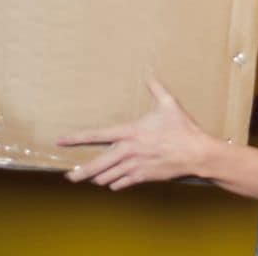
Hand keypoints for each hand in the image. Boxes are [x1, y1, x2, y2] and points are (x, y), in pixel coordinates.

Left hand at [55, 75, 217, 190]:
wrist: (196, 154)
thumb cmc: (183, 128)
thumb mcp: (169, 104)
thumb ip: (156, 89)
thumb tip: (149, 73)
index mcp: (130, 132)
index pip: (97, 135)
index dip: (76, 138)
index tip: (61, 141)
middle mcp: (129, 150)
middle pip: (97, 164)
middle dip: (80, 172)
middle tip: (69, 176)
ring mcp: (135, 166)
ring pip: (107, 177)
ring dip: (98, 178)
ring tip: (90, 178)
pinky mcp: (143, 177)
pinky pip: (122, 184)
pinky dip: (115, 184)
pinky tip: (112, 182)